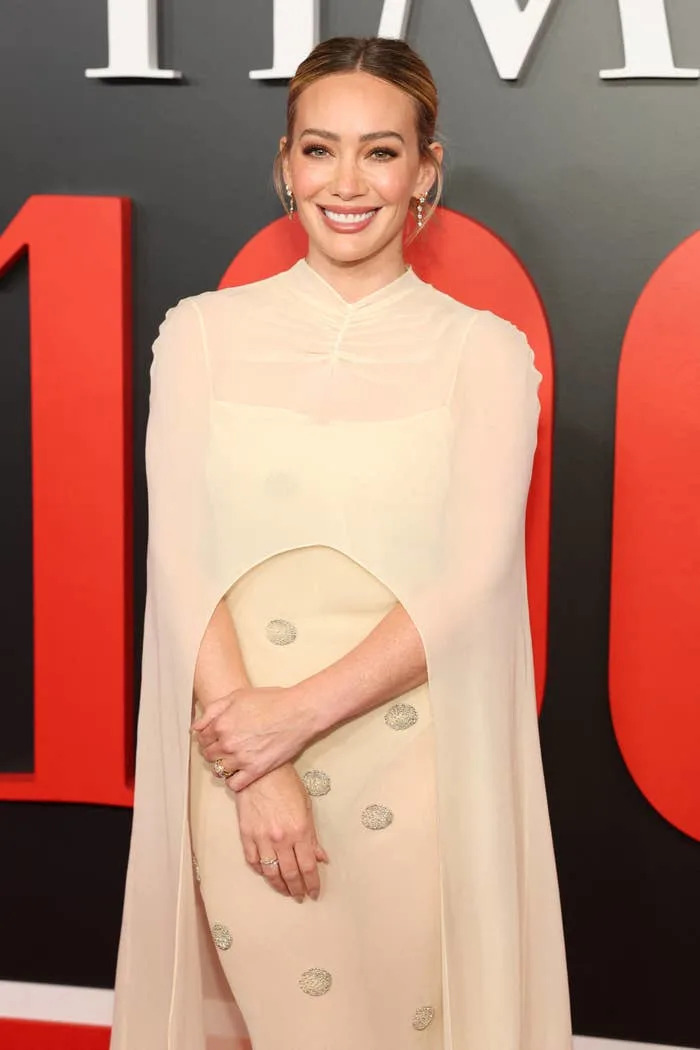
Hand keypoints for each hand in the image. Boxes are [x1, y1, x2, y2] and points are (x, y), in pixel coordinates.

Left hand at [192, 684, 318, 790]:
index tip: (214, 738)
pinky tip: (240, 772)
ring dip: (222, 766)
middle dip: (213, 751)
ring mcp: (241, 759)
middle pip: (208, 755)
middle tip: (225, 747)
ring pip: (219, 770)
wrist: (299, 712)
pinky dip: (234, 781)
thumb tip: (196, 727)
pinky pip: (234, 785)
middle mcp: (227, 743)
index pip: (202, 738)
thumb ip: (213, 710)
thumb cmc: (272, 700)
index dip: (207, 738)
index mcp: (221, 724)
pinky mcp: (255, 770)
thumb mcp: (238, 695)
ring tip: (233, 759)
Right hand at [235, 762, 328, 901]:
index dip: (312, 883)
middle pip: (290, 874)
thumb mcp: (306, 807)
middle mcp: (281, 838)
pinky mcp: (246, 835)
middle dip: (297, 889)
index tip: (314, 893)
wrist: (260, 771)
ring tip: (285, 891)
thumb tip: (321, 858)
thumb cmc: (287, 785)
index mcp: (300, 831)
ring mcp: (262, 838)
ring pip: (270, 872)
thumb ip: (313, 837)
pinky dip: (260, 871)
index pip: (308, 866)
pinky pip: (253, 861)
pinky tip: (267, 874)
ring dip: (279, 886)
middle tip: (300, 896)